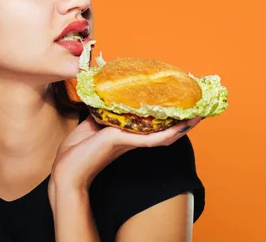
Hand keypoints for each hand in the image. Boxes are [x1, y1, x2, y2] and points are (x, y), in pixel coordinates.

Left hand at [49, 115, 202, 198]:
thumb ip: (102, 112)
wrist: (66, 170)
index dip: (167, 116)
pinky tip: (180, 128)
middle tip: (199, 108)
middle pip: (164, 130)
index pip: (152, 126)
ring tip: (198, 115)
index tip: (180, 103)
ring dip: (182, 126)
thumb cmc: (76, 151)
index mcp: (126, 135)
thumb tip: (105, 96)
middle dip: (182, 120)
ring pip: (163, 135)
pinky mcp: (124, 143)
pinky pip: (151, 139)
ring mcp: (130, 142)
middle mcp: (132, 139)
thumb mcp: (91, 125)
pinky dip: (167, 134)